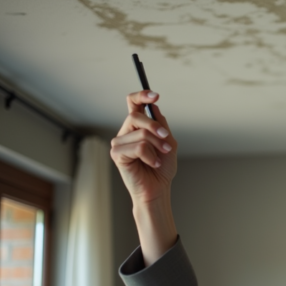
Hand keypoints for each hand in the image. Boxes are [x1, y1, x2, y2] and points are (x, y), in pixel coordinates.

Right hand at [110, 90, 178, 264]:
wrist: (158, 190)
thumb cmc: (162, 168)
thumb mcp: (168, 143)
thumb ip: (162, 126)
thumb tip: (154, 108)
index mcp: (136, 127)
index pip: (133, 104)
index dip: (142, 96)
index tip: (155, 95)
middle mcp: (125, 132)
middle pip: (136, 117)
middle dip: (155, 127)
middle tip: (166, 138)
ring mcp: (119, 143)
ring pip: (140, 134)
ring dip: (157, 145)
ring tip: (162, 157)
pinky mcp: (117, 155)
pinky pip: (138, 147)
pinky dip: (151, 156)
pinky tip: (153, 164)